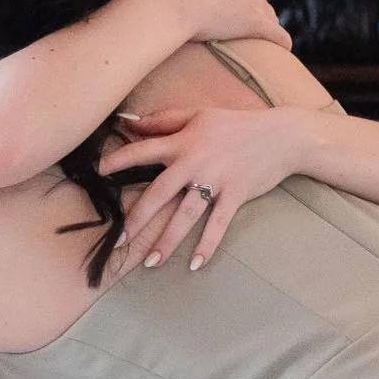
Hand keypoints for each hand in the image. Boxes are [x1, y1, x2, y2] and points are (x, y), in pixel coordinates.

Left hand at [102, 107, 312, 269]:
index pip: (143, 151)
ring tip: (150, 263)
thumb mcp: (198, 114)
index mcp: (183, 141)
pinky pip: (218, 224)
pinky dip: (208, 245)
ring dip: (167, 240)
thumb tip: (130, 121)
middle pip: (159, 192)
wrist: (281, 135)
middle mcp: (195, 162)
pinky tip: (195, 264)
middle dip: (137, 217)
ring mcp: (216, 180)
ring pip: (186, 214)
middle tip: (120, 240)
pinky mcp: (236, 195)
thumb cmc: (236, 124)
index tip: (98, 174)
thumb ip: (163, 119)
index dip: (118, 161)